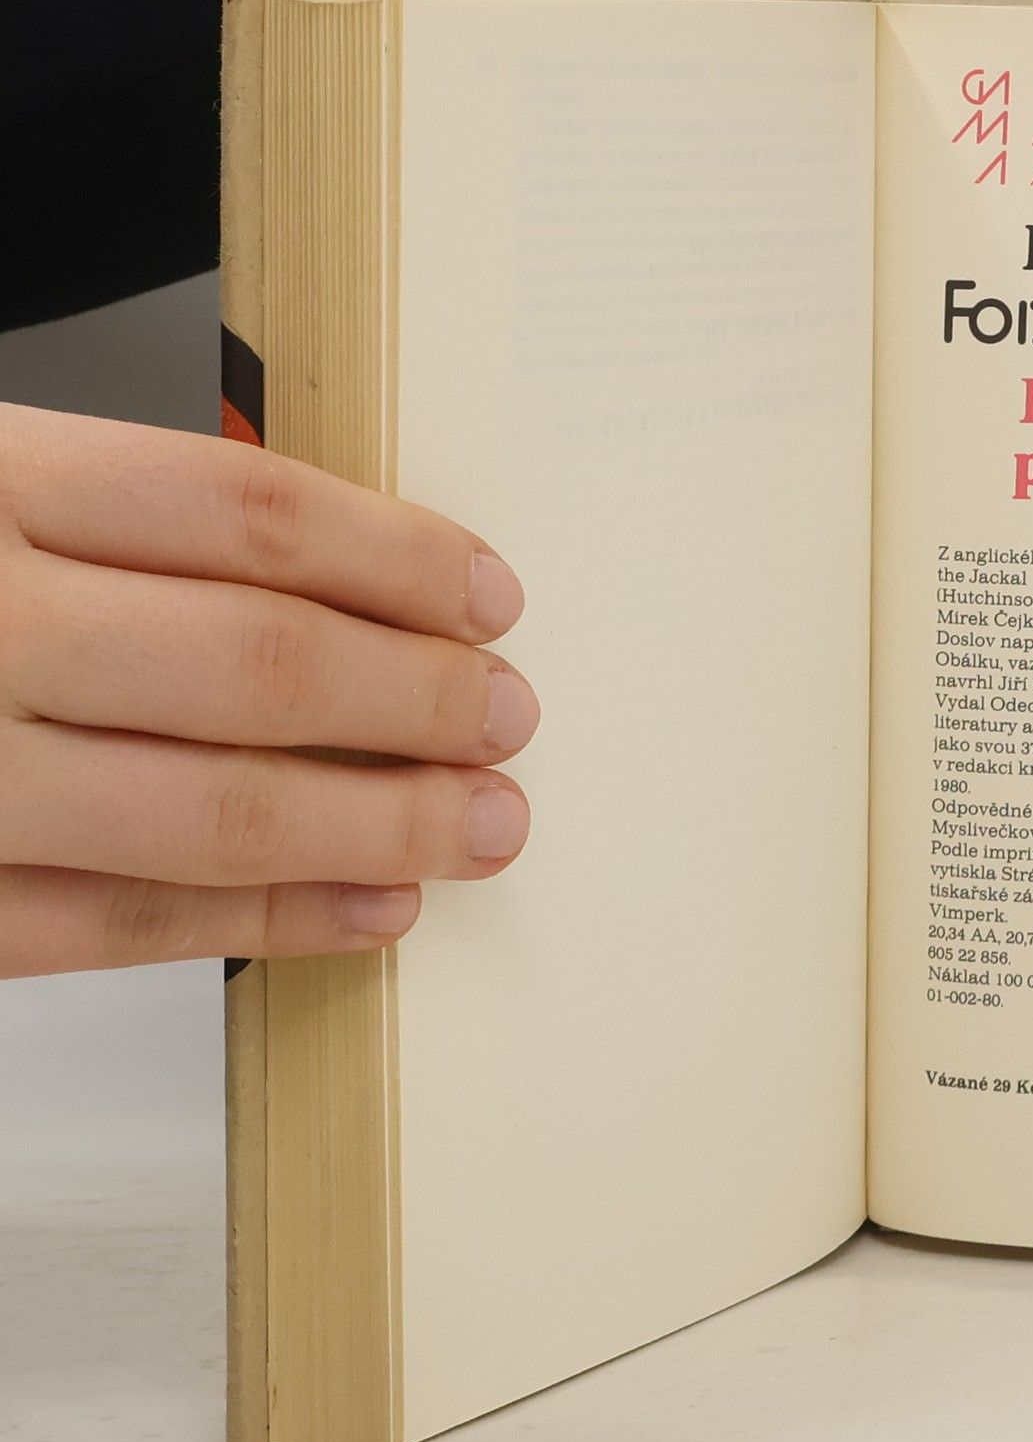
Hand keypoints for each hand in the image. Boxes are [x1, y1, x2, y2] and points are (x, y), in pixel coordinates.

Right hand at [0, 406, 538, 976]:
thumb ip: (112, 517)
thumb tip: (338, 571)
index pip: (245, 511)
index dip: (397, 557)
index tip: (491, 596)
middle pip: (261, 663)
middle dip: (419, 701)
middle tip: (511, 717)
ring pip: (211, 808)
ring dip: (382, 823)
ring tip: (485, 825)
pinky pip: (116, 930)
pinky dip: (265, 926)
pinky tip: (372, 910)